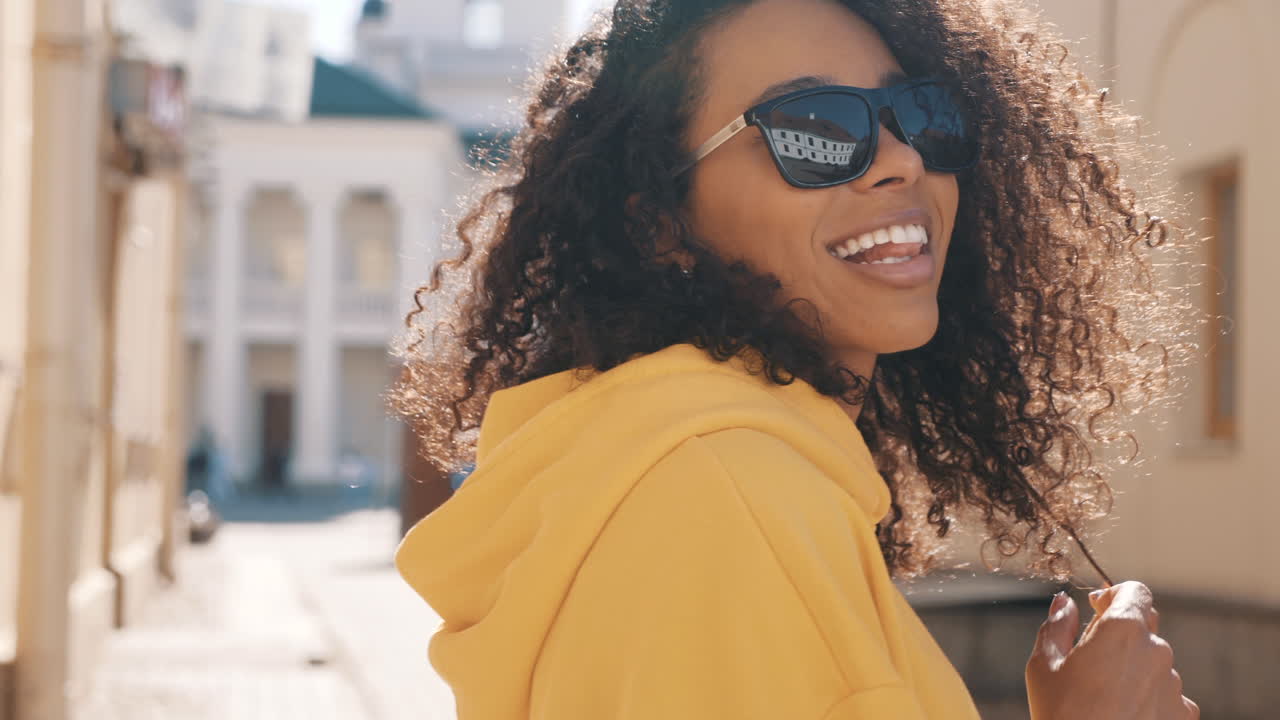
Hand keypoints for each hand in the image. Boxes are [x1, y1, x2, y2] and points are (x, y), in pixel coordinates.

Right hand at [1026, 581, 1198, 719]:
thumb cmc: (1061, 715)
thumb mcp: (1044, 667)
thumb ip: (1056, 626)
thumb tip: (1063, 603)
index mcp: (1123, 630)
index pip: (1135, 591)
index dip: (1113, 594)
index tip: (1095, 609)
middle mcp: (1157, 651)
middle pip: (1144, 626)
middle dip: (1119, 634)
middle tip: (1089, 658)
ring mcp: (1174, 685)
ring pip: (1154, 662)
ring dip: (1133, 667)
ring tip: (1102, 696)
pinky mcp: (1182, 714)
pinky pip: (1166, 693)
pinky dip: (1147, 696)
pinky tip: (1121, 713)